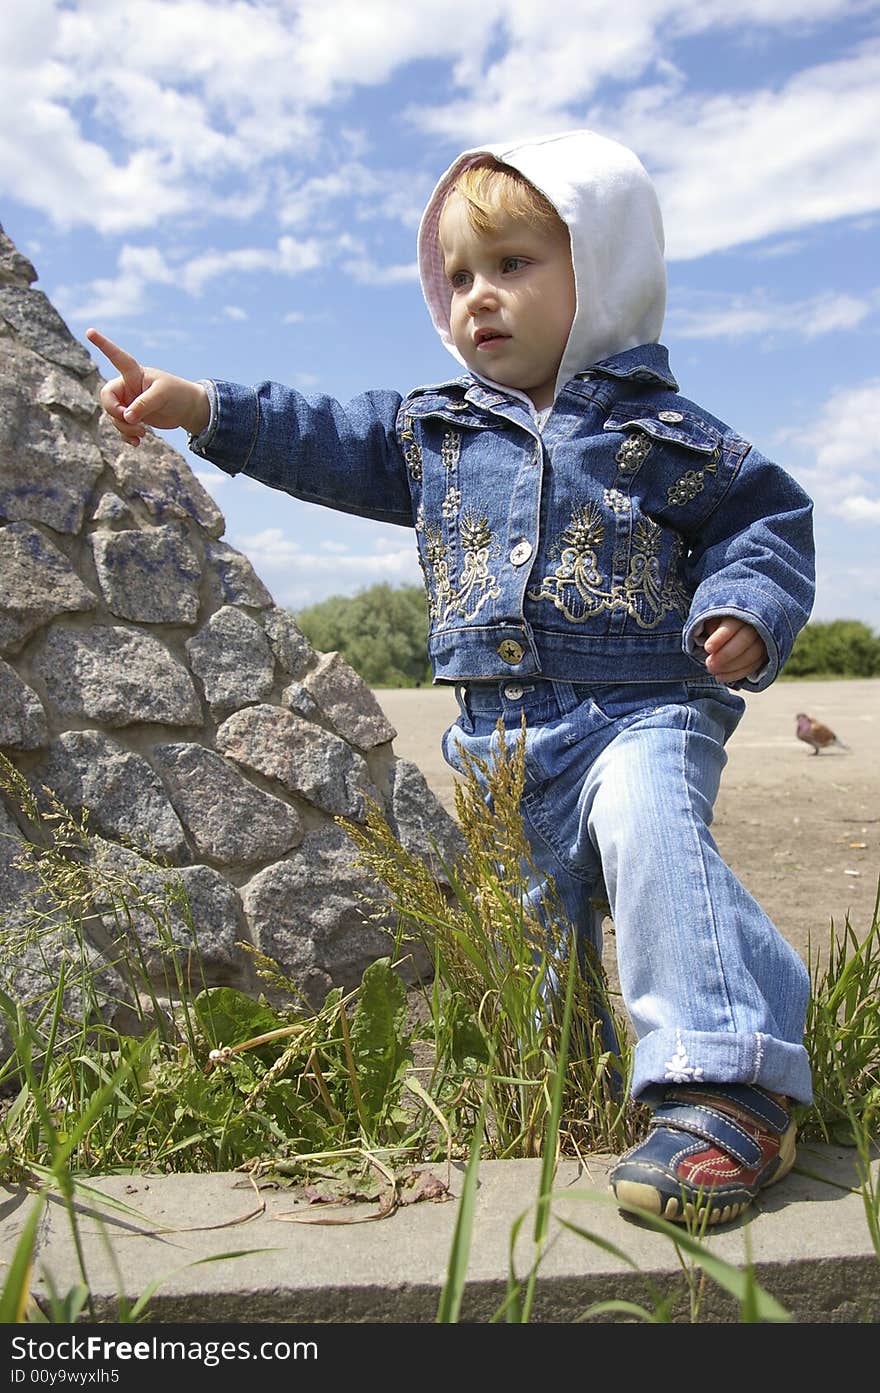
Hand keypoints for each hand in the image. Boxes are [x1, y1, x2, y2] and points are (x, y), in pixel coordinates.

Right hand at [85, 328, 209, 445]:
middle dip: (115, 413)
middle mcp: (127, 386)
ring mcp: (128, 402)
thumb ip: (144, 404)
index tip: (89, 331)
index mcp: (134, 373)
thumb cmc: (178, 394)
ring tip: (142, 434)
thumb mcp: (162, 395)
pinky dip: (126, 436)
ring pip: (114, 417)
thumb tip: (127, 417)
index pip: (116, 356)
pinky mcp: (133, 416)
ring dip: (124, 428)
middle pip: (107, 398)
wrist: (188, 409)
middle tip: (130, 422)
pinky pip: (120, 427)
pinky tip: (137, 443)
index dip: (103, 344)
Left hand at [701, 616, 766, 683]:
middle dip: (725, 654)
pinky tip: (720, 677)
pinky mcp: (765, 655)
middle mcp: (756, 625)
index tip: (707, 648)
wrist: (737, 625)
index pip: (733, 624)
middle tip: (709, 664)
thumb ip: (711, 624)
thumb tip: (710, 634)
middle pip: (745, 639)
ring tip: (712, 670)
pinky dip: (736, 674)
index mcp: (741, 611)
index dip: (720, 637)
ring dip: (730, 666)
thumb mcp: (713, 618)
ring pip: (752, 655)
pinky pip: (754, 666)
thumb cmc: (719, 621)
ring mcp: (763, 640)